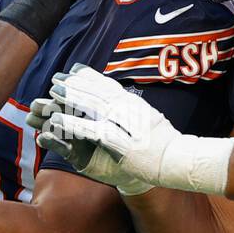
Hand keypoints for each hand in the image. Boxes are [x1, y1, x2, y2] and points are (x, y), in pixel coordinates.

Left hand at [29, 64, 233, 195]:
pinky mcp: (120, 143)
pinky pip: (92, 131)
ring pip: (94, 106)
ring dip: (72, 98)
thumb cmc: (166, 145)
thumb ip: (135, 110)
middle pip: (98, 92)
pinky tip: (58, 121)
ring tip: (52, 92)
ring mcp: (126, 125)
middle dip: (76, 84)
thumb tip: (123, 98)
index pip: (109, 86)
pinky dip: (74, 125)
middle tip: (56, 78)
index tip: (73, 69)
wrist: (180, 163)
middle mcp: (131, 109)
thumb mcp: (151, 120)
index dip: (90, 77)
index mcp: (136, 104)